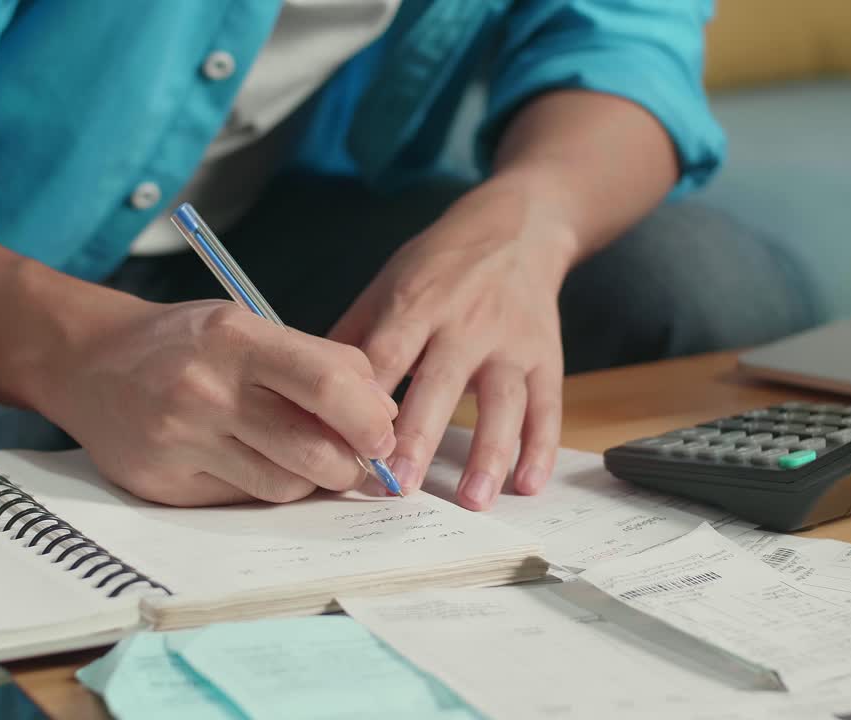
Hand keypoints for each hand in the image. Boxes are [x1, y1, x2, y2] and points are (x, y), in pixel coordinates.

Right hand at [39, 299, 397, 505]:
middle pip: (314, 450)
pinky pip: (242, 501)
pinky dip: (261, 487)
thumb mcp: (246, 326)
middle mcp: (205, 390)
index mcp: (234, 339)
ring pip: (284, 486)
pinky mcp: (163, 485)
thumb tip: (383, 414)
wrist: (86, 361)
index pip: (327, 384)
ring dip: (308, 479)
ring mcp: (180, 442)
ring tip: (295, 454)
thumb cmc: (183, 343)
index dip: (370, 418)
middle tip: (355, 458)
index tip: (384, 434)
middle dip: (351, 464)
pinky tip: (245, 460)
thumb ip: (318, 363)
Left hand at [330, 177, 576, 508]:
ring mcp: (510, 342)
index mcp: (417, 303)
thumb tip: (304, 390)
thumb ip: (353, 337)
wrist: (517, 227)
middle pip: (442, 383)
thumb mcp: (389, 283)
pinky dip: (540, 449)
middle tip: (400, 485)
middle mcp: (466, 323)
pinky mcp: (546, 357)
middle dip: (420, 435)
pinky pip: (547, 408)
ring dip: (489, 453)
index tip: (348, 448)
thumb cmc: (440, 265)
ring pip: (503, 401)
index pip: (388, 356)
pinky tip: (527, 485)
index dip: (367, 402)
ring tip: (471, 501)